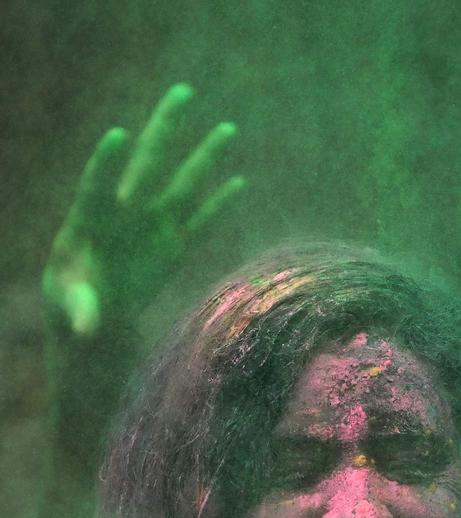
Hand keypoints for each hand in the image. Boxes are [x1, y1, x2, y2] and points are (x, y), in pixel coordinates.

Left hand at [43, 83, 244, 335]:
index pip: (98, 184)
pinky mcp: (175, 245)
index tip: (118, 135)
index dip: (107, 162)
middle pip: (149, 162)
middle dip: (166, 127)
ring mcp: (155, 226)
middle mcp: (127, 213)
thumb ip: (81, 311)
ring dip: (206, 156)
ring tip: (227, 127)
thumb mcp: (69, 307)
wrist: (96, 312)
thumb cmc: (71, 302)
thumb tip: (87, 330)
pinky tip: (239, 183)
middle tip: (183, 92)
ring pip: (184, 184)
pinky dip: (220, 203)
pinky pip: (202, 220)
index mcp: (91, 220)